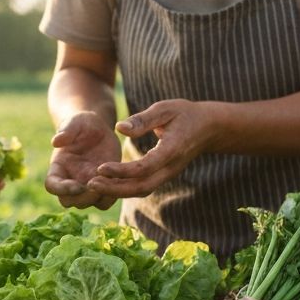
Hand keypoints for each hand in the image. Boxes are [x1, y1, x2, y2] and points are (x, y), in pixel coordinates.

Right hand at [45, 111, 121, 209]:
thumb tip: (56, 141)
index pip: (52, 185)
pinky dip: (111, 197)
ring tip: (108, 182)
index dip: (61, 189)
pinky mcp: (102, 187)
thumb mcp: (75, 122)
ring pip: (87, 204)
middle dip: (81, 198)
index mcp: (58, 168)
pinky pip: (105, 201)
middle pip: (68, 201)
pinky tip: (118, 181)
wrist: (98, 129)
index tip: (76, 185)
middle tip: (95, 186)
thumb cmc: (82, 124)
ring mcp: (85, 186)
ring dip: (97, 198)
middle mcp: (69, 181)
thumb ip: (66, 130)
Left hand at [88, 98, 214, 197]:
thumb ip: (143, 119)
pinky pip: (142, 187)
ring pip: (141, 190)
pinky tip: (106, 184)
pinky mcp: (163, 176)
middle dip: (115, 188)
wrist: (209, 128)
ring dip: (117, 191)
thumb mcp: (165, 108)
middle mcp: (170, 167)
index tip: (100, 167)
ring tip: (93, 186)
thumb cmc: (185, 114)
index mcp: (172, 149)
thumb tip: (120, 128)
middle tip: (90, 184)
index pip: (145, 167)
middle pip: (141, 187)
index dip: (122, 171)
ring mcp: (168, 174)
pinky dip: (124, 188)